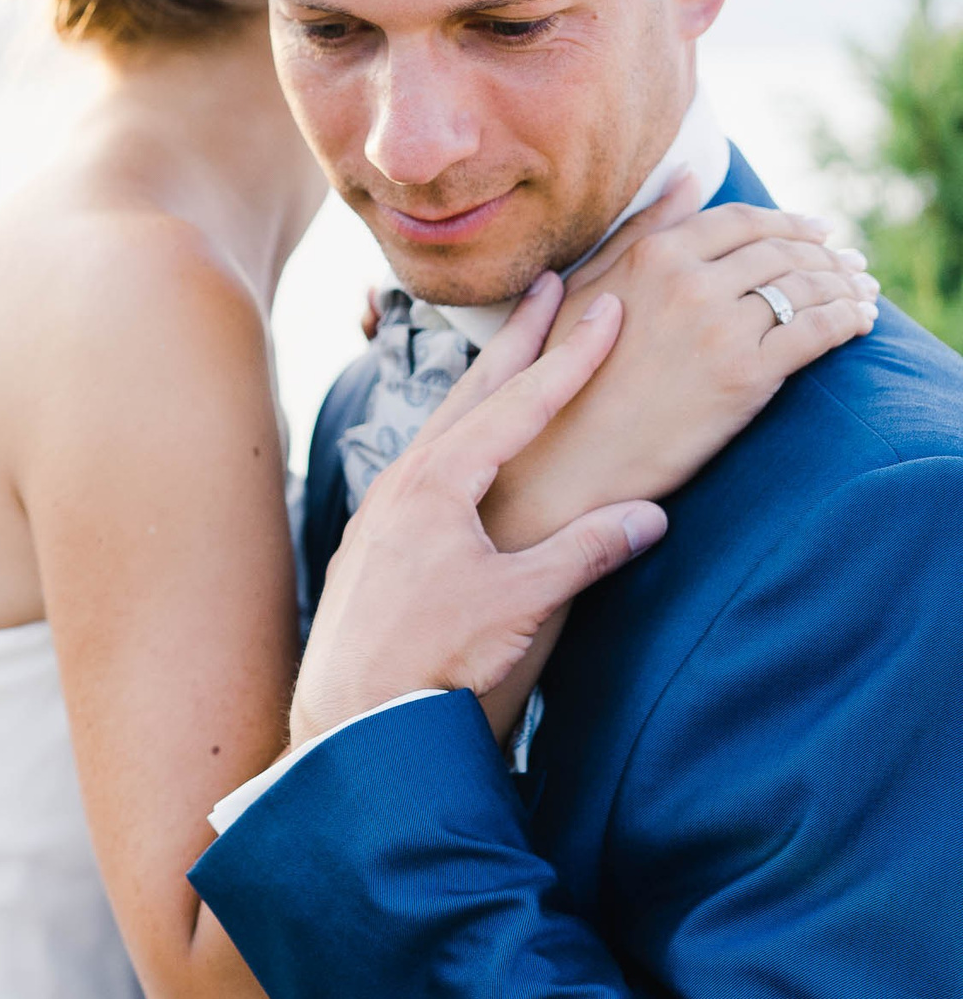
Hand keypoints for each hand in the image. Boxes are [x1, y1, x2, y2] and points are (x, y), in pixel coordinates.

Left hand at [292, 274, 666, 747]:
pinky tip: (468, 446)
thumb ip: (583, 553)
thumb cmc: (428, 662)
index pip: (520, 404)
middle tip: (552, 283)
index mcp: (439, 483)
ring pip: (444, 426)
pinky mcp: (376, 539)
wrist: (347, 714)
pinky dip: (460, 434)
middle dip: (519, 338)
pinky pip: (426, 463)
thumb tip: (650, 515)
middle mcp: (404, 481)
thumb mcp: (518, 604)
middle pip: (473, 393)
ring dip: (486, 384)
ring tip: (517, 348)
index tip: (608, 307)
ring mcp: (383, 508)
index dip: (570, 356)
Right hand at [484, 180, 877, 550]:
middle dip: (825, 252)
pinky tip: (860, 322)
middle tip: (850, 263)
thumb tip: (686, 177)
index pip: (740, 220)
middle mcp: (689, 283)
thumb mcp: (588, 290)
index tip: (815, 231)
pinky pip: (819, 330)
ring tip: (861, 292)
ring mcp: (719, 327)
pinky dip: (849, 319)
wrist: (570, 461)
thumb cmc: (567, 378)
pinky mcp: (747, 374)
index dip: (786, 222)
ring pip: (806, 285)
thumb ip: (639, 231)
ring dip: (845, 283)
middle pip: (782, 250)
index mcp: (652, 257)